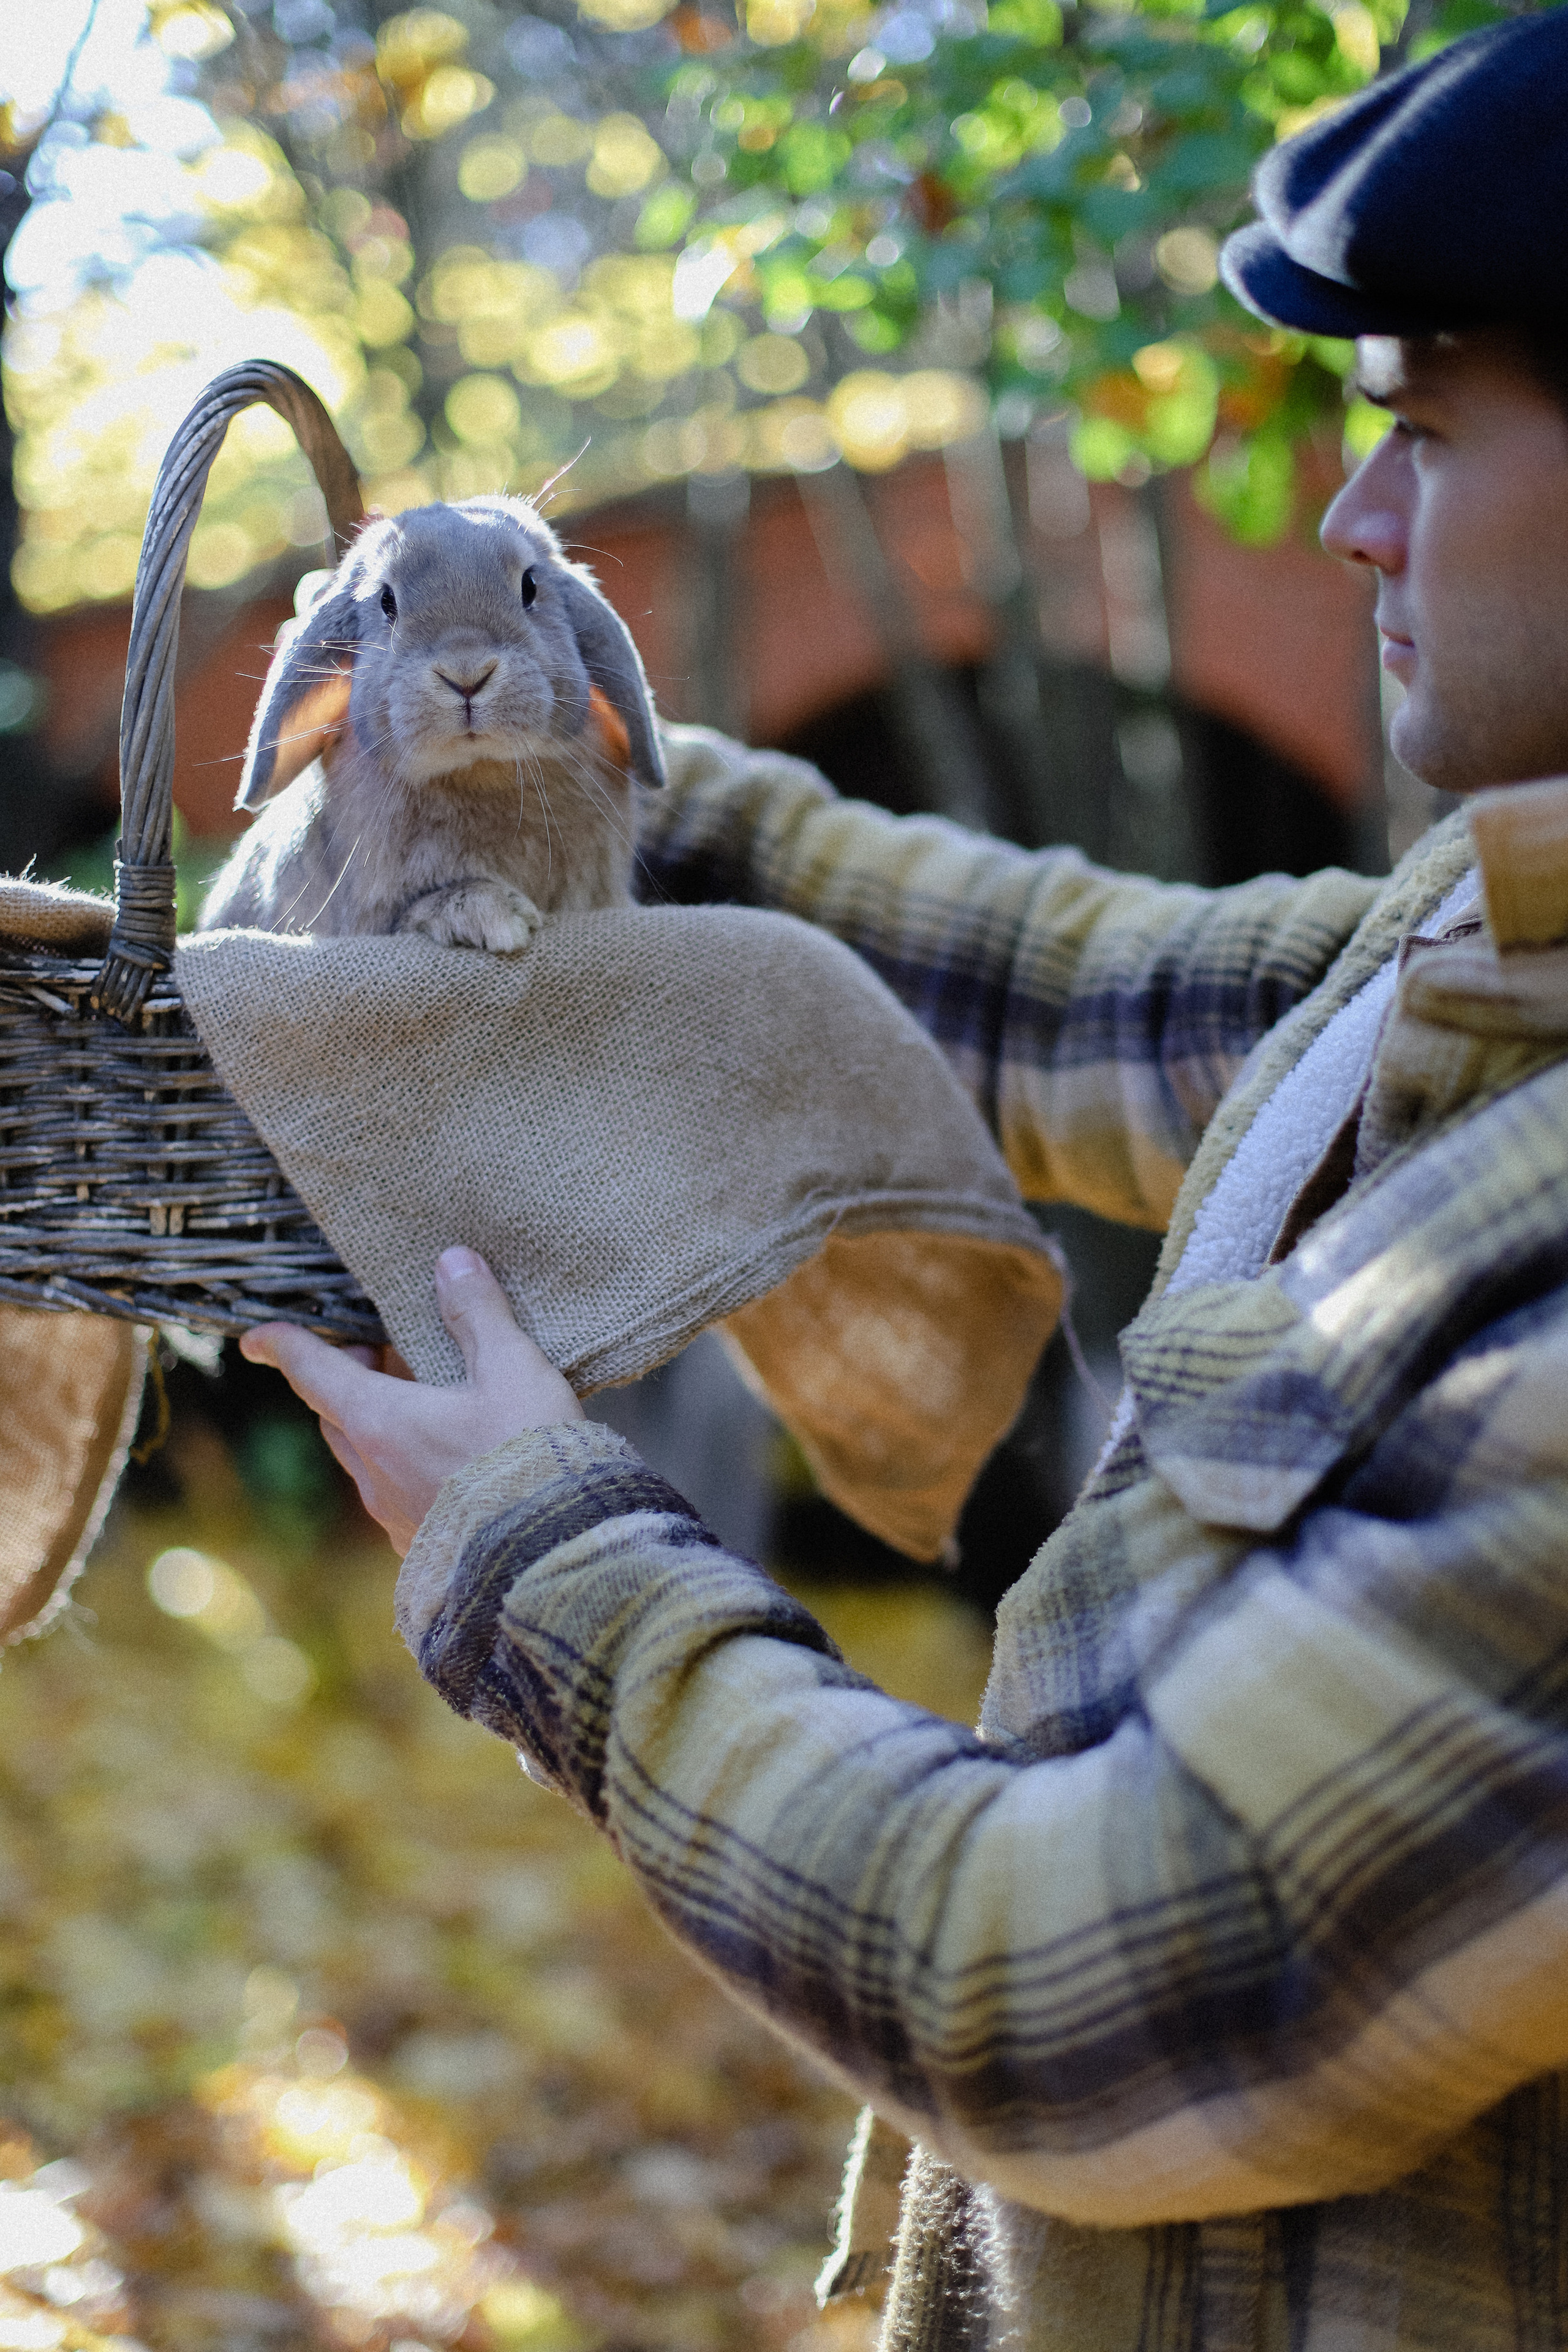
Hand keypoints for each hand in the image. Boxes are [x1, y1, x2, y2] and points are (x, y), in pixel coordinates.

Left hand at [239, 1247, 582, 1554]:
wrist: (553, 1557)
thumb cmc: (529, 1454)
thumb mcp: (513, 1368)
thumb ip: (478, 1312)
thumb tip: (451, 1261)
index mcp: (380, 1422)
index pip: (313, 1373)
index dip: (283, 1347)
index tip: (256, 1337)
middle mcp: (373, 1473)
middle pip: (337, 1415)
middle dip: (348, 1378)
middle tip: (384, 1351)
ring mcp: (393, 1516)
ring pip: (366, 1459)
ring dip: (380, 1425)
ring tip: (428, 1404)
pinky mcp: (421, 1548)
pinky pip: (395, 1497)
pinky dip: (407, 1467)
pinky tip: (452, 1463)